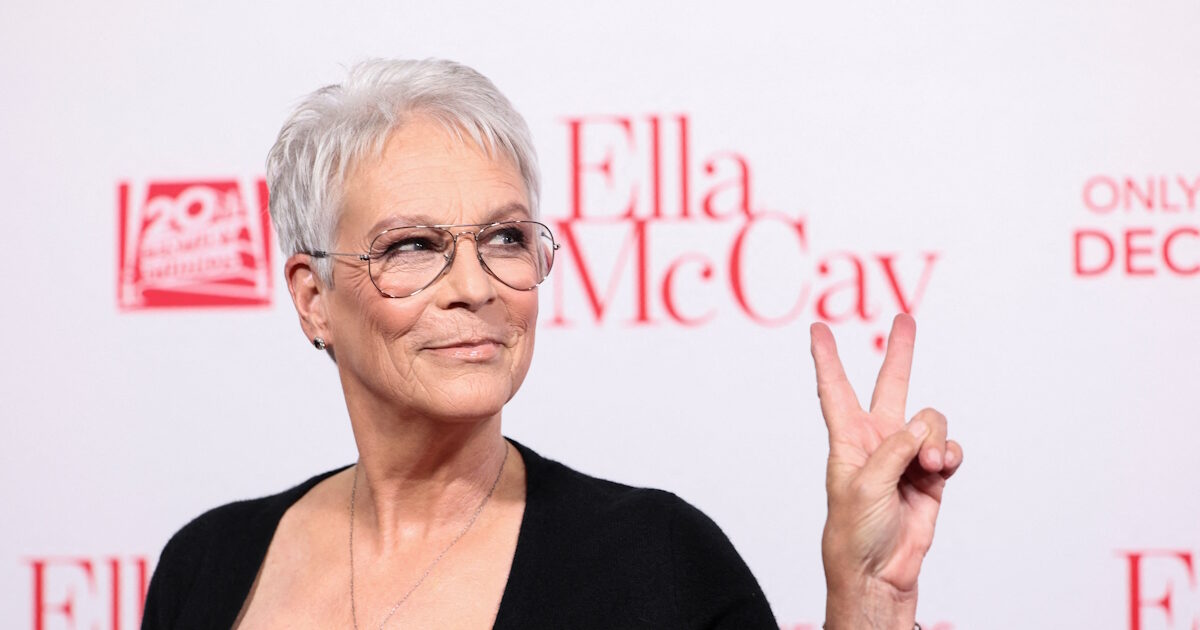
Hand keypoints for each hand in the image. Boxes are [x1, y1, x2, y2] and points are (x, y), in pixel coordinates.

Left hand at [810, 314, 962, 628]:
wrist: (879, 570)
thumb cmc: (854, 531)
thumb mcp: (864, 484)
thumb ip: (895, 448)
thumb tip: (925, 426)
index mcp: (847, 439)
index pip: (835, 389)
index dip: (827, 359)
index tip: (818, 330)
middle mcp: (878, 440)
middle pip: (890, 386)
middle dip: (900, 353)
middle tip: (905, 319)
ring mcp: (906, 456)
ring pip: (930, 421)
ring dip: (936, 440)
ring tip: (929, 466)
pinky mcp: (931, 474)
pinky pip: (950, 448)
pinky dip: (951, 454)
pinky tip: (943, 468)